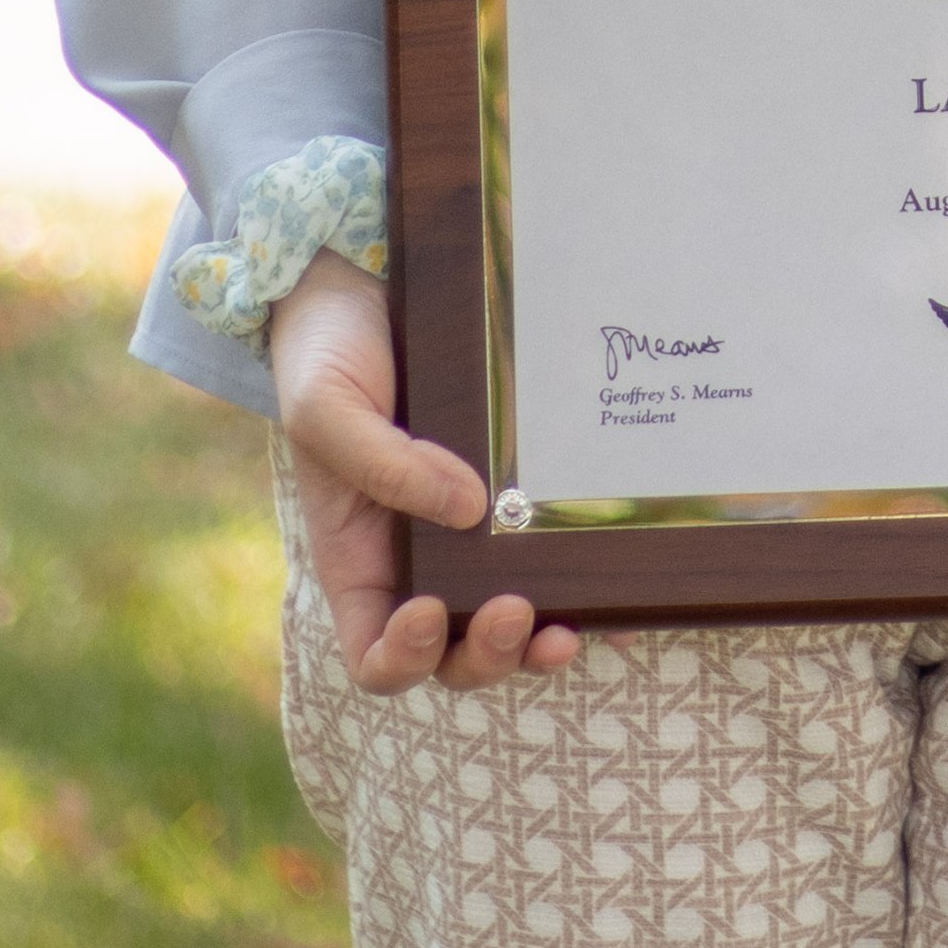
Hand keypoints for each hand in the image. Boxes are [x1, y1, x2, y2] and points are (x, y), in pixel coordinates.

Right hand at [272, 249, 584, 694]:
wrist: (367, 290)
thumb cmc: (330, 358)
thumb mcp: (329, 408)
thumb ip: (383, 461)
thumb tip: (467, 509)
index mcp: (360, 561)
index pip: (376, 651)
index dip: (401, 658)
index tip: (427, 613)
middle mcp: (419, 561)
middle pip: (452, 651)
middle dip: (485, 654)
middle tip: (514, 612)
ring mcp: (474, 533)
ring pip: (510, 620)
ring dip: (537, 641)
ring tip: (566, 628)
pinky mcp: (522, 496)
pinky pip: (554, 556)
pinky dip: (585, 588)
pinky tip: (619, 592)